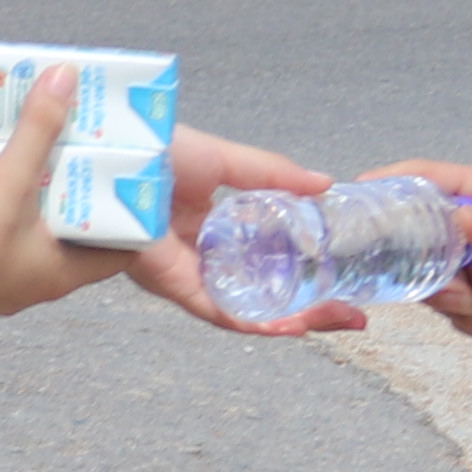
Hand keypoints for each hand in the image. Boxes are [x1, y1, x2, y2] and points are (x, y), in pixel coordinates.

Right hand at [0, 66, 129, 341]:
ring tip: (37, 133)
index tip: (133, 171)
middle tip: (83, 136)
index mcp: (62, 272)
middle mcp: (33, 274)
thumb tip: (67, 77)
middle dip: (74, 180)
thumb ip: (39, 129)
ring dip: (28, 179)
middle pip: (67, 222)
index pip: (117, 247)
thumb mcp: (11, 180)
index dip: (130, 212)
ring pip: (23, 215)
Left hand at [132, 121, 359, 337]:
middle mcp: (200, 258)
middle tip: (353, 317)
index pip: (264, 264)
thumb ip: (274, 175)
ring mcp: (187, 274)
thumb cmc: (155, 147)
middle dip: (311, 311)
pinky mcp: (173, 283)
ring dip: (294, 322)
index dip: (305, 277)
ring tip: (339, 321)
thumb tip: (325, 184)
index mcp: (210, 229)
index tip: (344, 283)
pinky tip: (292, 324)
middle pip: (261, 297)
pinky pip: (218, 312)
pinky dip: (256, 321)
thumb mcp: (227, 160)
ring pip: (246, 312)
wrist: (117, 149)